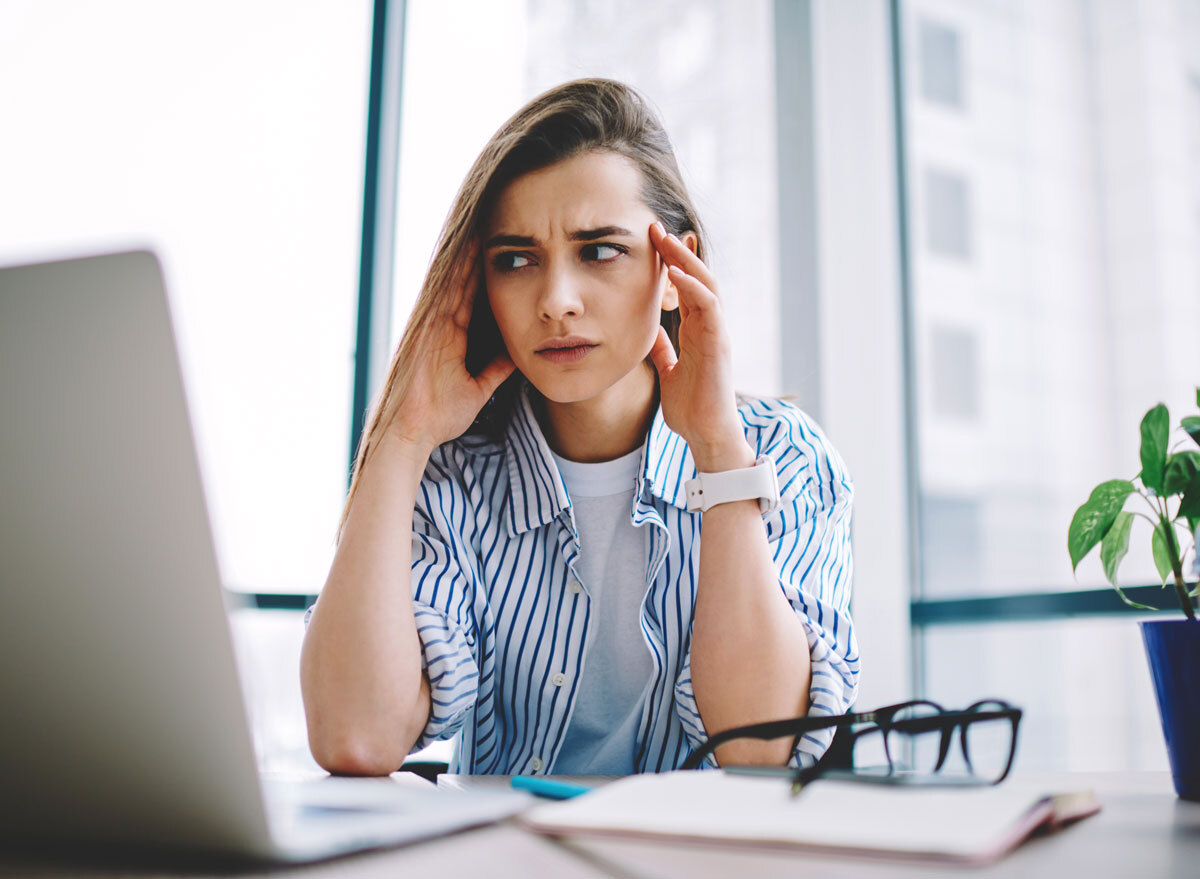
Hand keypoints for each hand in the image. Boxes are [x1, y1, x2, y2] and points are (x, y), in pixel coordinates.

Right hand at [384, 241, 514, 451]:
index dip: (483, 272)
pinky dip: (454, 270)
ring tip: (481, 223)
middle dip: (474, 253)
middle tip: (490, 222)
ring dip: (466, 253)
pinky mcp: (426, 329)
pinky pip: (443, 293)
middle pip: (461, 280)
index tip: (499, 248)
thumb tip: (517, 354)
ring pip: (452, 280)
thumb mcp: (478, 388)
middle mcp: (440, 325)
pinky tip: (466, 248)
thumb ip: (496, 369)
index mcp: (451, 336)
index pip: (471, 296)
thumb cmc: (439, 416)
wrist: (411, 432)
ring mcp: (431, 325)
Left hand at [647, 222, 752, 471]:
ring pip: (706, 285)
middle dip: (676, 252)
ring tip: (666, 241)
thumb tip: (648, 334)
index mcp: (697, 331)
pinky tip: (678, 275)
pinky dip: (695, 289)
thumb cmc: (691, 408)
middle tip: (655, 229)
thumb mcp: (669, 372)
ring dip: (686, 262)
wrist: (706, 435)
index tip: (651, 242)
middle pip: (697, 278)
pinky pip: (710, 308)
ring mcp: (717, 334)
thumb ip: (663, 350)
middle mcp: (709, 327)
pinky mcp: (719, 344)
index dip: (670, 263)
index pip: (686, 288)